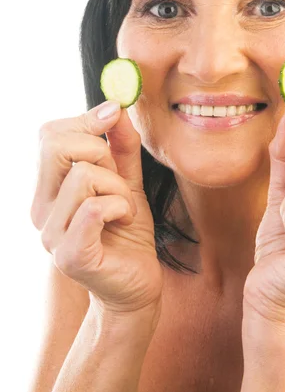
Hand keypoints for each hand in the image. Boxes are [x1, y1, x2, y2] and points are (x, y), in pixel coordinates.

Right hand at [31, 101, 162, 315]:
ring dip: (117, 188)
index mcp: (49, 188)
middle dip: (99, 150)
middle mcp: (41, 209)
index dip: (84, 119)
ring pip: (83, 174)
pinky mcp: (70, 255)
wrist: (136, 284)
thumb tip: (116, 107)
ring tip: (123, 209)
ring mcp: (51, 234)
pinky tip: (123, 222)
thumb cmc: (127, 232)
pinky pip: (94, 207)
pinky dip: (120, 207)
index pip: (49, 135)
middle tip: (116, 177)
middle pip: (56, 145)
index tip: (113, 118)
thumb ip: (122, 147)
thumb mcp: (127, 181)